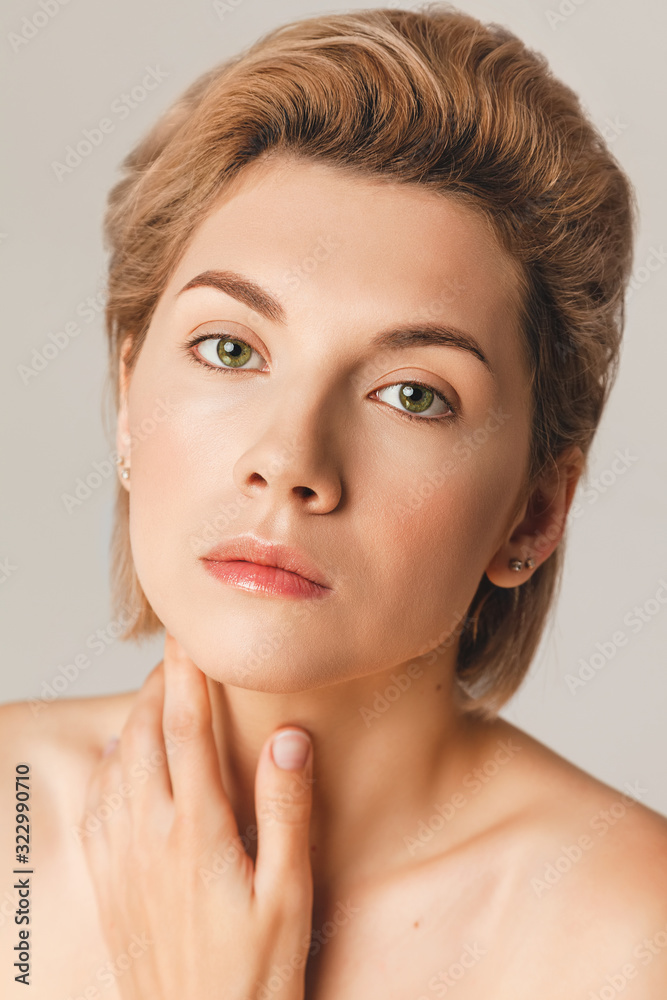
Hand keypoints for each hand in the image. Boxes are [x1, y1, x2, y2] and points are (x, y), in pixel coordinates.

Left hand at [81, 631, 314, 998]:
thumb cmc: (255, 971)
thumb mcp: (289, 892)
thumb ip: (287, 811)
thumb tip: (288, 739)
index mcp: (197, 832)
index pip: (186, 731)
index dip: (186, 677)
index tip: (189, 639)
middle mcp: (150, 838)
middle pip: (144, 738)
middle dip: (157, 689)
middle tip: (176, 660)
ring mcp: (123, 862)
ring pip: (116, 768)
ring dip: (133, 723)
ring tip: (152, 699)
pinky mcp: (110, 886)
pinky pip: (96, 810)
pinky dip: (107, 769)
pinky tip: (117, 763)